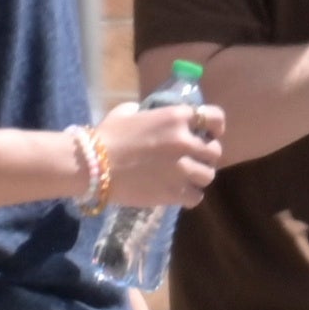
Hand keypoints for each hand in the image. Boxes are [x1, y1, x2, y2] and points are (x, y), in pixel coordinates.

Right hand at [89, 88, 226, 213]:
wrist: (93, 166)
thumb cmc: (107, 136)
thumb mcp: (128, 112)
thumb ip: (147, 112)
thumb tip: (148, 114)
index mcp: (176, 117)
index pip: (215, 118)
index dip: (216, 126)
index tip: (211, 133)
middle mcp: (185, 142)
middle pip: (214, 151)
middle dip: (205, 155)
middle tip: (193, 159)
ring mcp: (181, 169)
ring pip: (208, 175)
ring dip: (199, 175)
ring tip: (186, 177)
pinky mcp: (174, 193)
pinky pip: (196, 197)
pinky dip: (190, 195)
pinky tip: (179, 192)